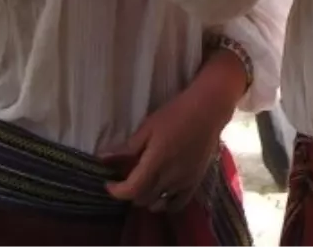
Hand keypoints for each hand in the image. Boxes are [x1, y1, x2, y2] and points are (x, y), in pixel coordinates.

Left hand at [102, 55, 242, 212]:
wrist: (208, 109)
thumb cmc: (176, 113)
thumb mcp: (148, 127)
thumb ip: (128, 147)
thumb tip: (103, 158)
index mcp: (156, 161)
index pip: (131, 189)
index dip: (116, 191)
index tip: (109, 182)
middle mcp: (170, 176)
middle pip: (143, 198)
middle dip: (130, 192)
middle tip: (127, 179)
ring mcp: (184, 181)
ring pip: (159, 203)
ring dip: (147, 198)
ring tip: (144, 185)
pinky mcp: (196, 181)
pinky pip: (178, 204)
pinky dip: (166, 204)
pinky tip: (162, 195)